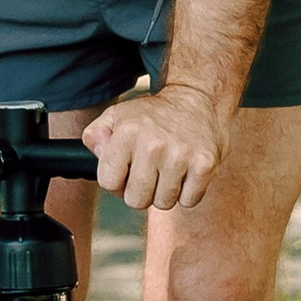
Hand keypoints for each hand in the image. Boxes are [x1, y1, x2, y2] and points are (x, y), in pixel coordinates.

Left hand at [84, 79, 225, 212]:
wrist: (197, 98)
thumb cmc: (155, 113)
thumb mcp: (117, 115)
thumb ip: (96, 135)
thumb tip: (97, 155)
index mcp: (128, 132)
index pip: (109, 183)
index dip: (116, 183)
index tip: (126, 173)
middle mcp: (153, 145)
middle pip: (136, 200)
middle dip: (140, 192)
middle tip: (148, 175)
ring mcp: (180, 156)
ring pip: (163, 203)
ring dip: (164, 193)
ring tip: (167, 171)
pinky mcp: (204, 165)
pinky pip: (189, 201)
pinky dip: (187, 192)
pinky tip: (185, 173)